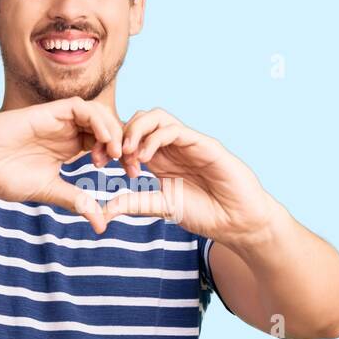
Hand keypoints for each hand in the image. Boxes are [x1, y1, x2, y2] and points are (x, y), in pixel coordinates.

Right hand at [0, 97, 123, 232]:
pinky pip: (81, 107)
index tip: (132, 175)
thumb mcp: (50, 191)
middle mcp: (67, 131)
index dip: (123, 155)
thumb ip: (76, 201)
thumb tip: (102, 224)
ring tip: (117, 153)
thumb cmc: (5, 177)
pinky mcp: (48, 111)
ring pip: (98, 113)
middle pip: (108, 126)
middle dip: (124, 142)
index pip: (106, 143)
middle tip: (130, 165)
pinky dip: (97, 120)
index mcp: (70, 148)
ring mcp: (58, 120)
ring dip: (113, 130)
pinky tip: (103, 140)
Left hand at [103, 107, 275, 244]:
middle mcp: (173, 147)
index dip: (111, 144)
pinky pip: (176, 130)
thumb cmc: (207, 214)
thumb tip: (104, 210)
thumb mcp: (163, 207)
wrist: (238, 222)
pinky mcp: (204, 145)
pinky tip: (144, 157)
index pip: (131, 137)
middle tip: (110, 156)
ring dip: (136, 129)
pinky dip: (155, 138)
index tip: (99, 163)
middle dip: (120, 133)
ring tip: (125, 152)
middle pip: (140, 119)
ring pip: (157, 117)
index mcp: (161, 159)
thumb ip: (136, 204)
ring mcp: (189, 143)